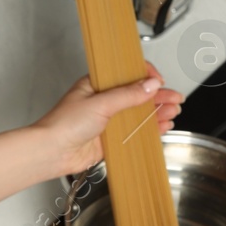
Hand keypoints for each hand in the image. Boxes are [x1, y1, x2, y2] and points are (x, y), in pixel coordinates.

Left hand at [31, 63, 184, 178]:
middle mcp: (103, 101)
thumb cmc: (63, 124)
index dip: (146, 76)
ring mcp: (107, 120)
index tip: (159, 81)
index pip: (127, 74)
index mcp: (97, 84)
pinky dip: (149, 130)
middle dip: (157, 96)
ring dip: (156, 112)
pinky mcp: (109, 139)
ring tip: (173, 111)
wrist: (51, 152)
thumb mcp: (100, 103)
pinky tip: (161, 127)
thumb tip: (150, 85)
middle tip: (175, 98)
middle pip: (137, 95)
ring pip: (138, 114)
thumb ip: (128, 95)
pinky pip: (134, 132)